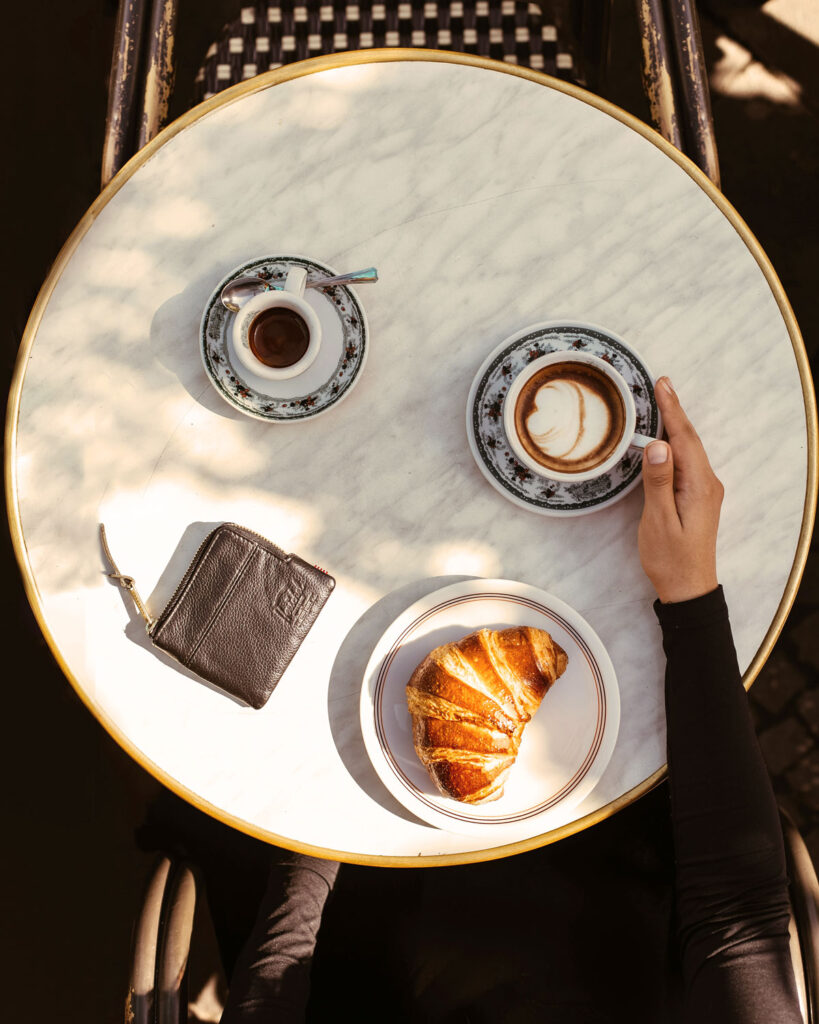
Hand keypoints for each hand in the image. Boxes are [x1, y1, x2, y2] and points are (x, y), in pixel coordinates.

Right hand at [638, 377, 723, 603]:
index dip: (672, 410)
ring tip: (662, 401)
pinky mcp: (698, 497)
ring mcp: (704, 490)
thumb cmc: (671, 558)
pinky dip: (676, 443)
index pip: (684, 439)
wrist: (689, 588)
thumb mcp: (659, 520)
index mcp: (699, 485)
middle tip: (661, 384)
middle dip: (675, 410)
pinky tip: (666, 438)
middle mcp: (707, 483)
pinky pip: (687, 461)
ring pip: (689, 449)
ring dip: (676, 425)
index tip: (663, 385)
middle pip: (690, 439)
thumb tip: (659, 445)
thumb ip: (659, 481)